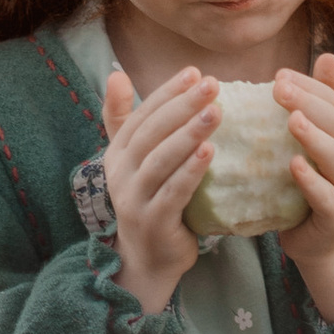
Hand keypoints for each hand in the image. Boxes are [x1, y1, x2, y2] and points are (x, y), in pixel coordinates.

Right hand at [101, 64, 215, 314]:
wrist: (148, 259)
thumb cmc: (150, 201)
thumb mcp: (136, 161)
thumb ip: (126, 120)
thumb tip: (116, 75)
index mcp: (118, 154)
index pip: (142, 115)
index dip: (167, 93)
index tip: (195, 73)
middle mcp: (121, 174)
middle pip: (151, 133)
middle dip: (182, 106)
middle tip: (212, 85)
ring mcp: (134, 199)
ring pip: (161, 160)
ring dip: (189, 134)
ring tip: (216, 112)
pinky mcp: (153, 221)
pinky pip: (173, 192)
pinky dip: (190, 171)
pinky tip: (210, 152)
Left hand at [273, 53, 333, 324]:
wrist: (317, 242)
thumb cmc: (310, 184)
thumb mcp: (315, 142)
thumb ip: (320, 105)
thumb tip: (328, 55)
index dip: (311, 87)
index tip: (278, 75)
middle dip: (311, 104)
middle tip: (279, 89)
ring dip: (316, 138)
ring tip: (291, 120)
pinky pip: (328, 198)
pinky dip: (312, 182)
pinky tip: (294, 166)